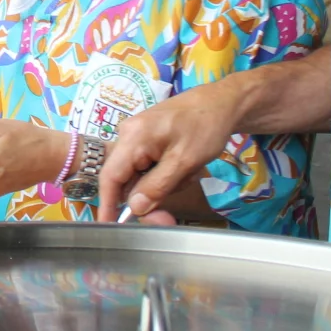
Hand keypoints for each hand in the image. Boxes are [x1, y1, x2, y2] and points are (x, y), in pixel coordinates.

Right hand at [97, 79, 240, 221]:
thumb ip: (157, 186)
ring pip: (139, 174)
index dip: (107, 204)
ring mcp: (137, 136)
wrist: (223, 102)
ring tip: (188, 173)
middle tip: (172, 209)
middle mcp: (128, 135)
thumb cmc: (205, 127)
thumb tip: (134, 208)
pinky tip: (185, 167)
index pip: (110, 177)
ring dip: (162, 183)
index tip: (108, 227)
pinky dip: (165, 173)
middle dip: (148, 195)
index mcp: (132, 138)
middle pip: (125, 178)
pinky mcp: (148, 138)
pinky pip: (148, 166)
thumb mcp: (184, 161)